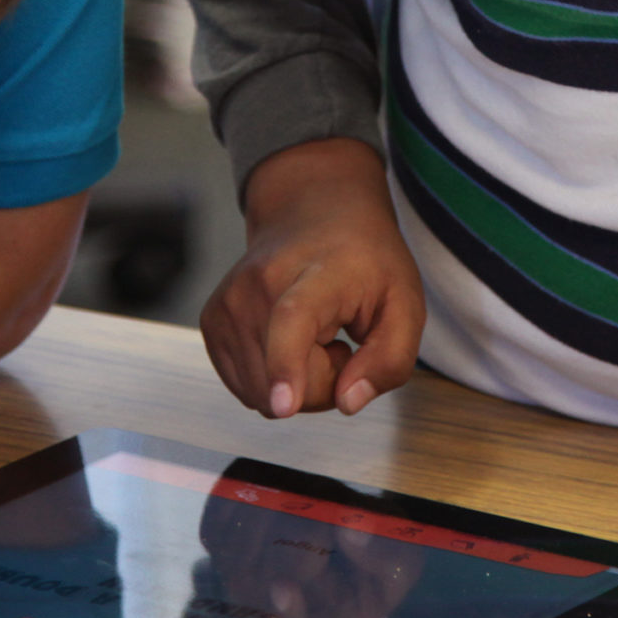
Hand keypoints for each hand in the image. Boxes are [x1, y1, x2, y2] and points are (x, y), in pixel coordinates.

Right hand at [201, 139, 424, 418]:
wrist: (313, 212)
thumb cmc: (364, 261)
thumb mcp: (406, 303)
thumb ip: (390, 360)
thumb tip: (348, 403)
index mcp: (316, 274)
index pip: (293, 321)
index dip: (287, 366)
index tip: (283, 405)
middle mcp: (259, 284)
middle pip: (281, 380)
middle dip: (322, 384)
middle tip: (340, 343)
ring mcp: (227, 303)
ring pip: (261, 394)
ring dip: (298, 382)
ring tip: (315, 337)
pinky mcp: (211, 322)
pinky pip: (246, 388)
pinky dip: (273, 377)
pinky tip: (290, 341)